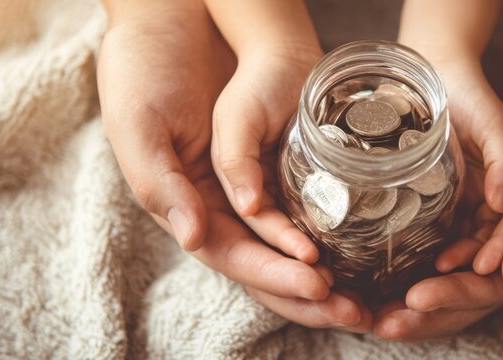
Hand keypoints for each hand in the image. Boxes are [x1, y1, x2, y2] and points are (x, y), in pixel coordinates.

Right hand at [97, 3, 359, 329]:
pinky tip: (359, 244)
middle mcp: (216, 199)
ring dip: (322, 269)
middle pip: (265, 260)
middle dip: (306, 291)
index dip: (272, 275)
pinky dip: (327, 225)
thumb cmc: (145, 66)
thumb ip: (162, 182)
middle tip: (354, 310)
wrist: (176, 16)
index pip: (231, 255)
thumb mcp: (140, 124)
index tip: (316, 285)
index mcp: (181, 202)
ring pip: (288, 239)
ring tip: (363, 294)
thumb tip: (193, 238)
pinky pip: (302, 200)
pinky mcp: (272, 157)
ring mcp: (247, 180)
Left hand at [374, 63, 502, 339]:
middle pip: (460, 288)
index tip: (413, 300)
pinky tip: (383, 243)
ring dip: (410, 281)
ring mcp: (494, 219)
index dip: (452, 300)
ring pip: (447, 260)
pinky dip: (417, 237)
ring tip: (369, 297)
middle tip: (376, 319)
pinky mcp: (478, 191)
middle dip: (421, 308)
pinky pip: (444, 221)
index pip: (489, 290)